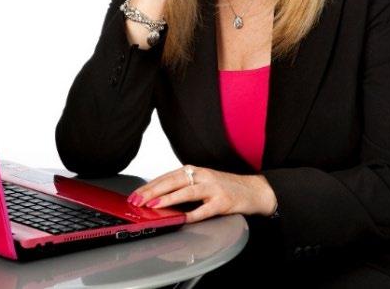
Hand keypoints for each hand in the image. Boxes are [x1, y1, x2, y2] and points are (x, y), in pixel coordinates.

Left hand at [126, 165, 274, 222]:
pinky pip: (205, 209)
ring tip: (153, 204)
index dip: (150, 185)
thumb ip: (183, 188)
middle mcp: (202, 176)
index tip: (135, 194)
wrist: (253, 190)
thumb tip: (158, 198)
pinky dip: (193, 214)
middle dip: (153, 191)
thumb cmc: (225, 188)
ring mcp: (213, 188)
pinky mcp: (223, 202)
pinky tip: (182, 219)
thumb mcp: (202, 183)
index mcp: (194, 171)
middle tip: (137, 199)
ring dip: (168, 198)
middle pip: (173, 181)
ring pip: (187, 192)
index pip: (167, 177)